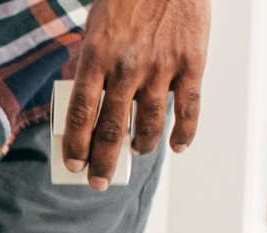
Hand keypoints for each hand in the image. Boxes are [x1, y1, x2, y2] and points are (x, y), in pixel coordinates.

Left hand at [61, 0, 210, 189]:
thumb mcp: (96, 30)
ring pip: (150, 123)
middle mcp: (127, 67)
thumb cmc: (126, 0)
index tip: (74, 166)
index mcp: (96, 57)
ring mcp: (162, 67)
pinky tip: (177, 146)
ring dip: (141, 146)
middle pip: (112, 128)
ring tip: (136, 153)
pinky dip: (185, 132)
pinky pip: (189, 107)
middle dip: (103, 161)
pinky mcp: (192, 63)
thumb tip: (86, 107)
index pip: (81, 115)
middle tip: (98, 180)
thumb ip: (91, 68)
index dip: (77, 146)